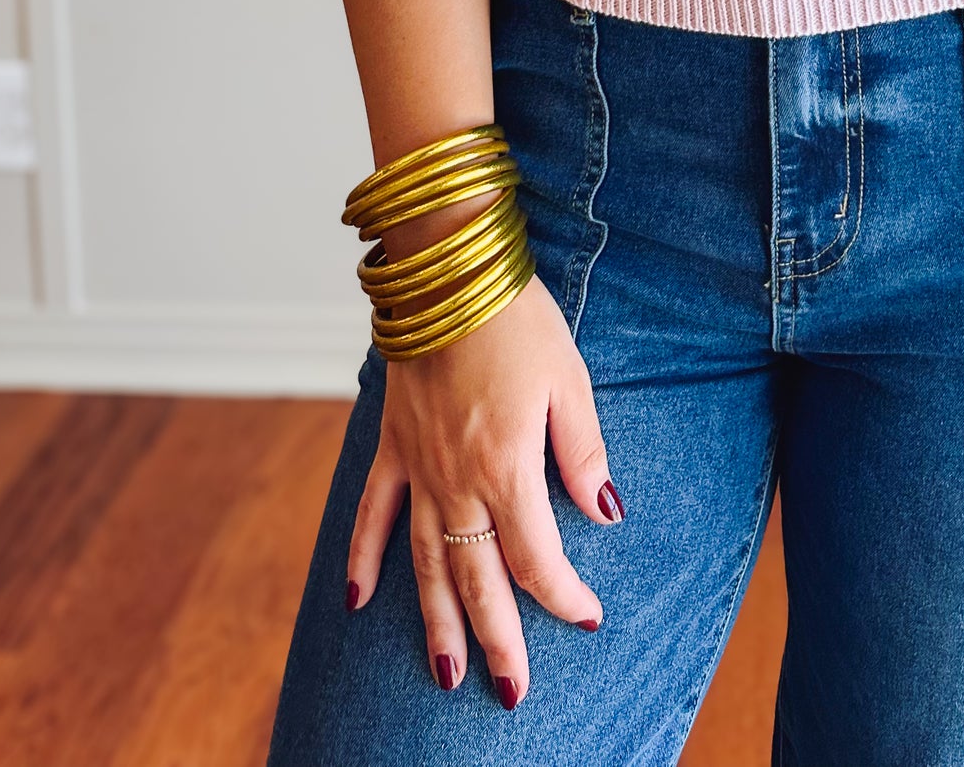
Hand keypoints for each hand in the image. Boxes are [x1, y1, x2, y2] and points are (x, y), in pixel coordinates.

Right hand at [344, 261, 621, 708]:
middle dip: (498, 640)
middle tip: (510, 693)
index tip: (588, 618)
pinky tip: (358, 602)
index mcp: (507, 465)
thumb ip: (582, 450)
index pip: (538, 556)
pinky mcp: (392, 445)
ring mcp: (418, 467)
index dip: (564, 595)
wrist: (446, 269)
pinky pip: (373, 514)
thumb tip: (605, 511)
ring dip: (436, 623)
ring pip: (426, 564)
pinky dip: (363, 560)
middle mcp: (457, 479)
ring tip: (447, 675)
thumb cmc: (516, 317)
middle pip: (478, 579)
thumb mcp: (569, 377)